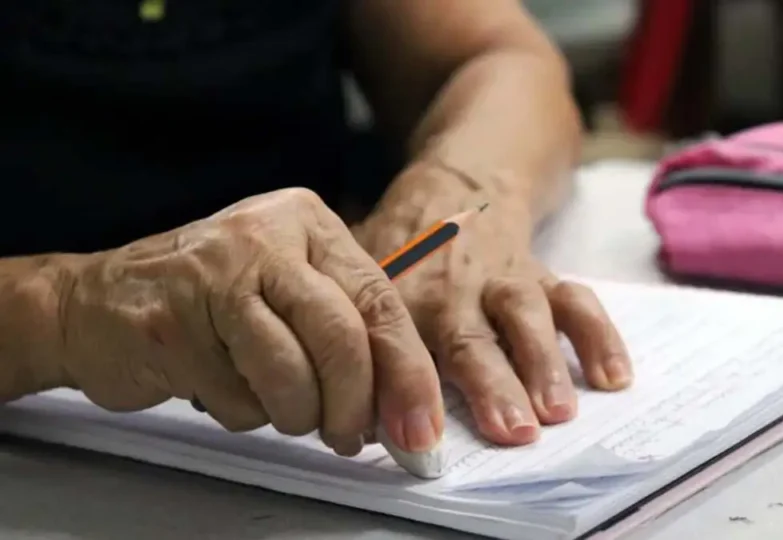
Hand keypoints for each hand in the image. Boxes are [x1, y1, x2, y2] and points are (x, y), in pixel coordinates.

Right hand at [60, 188, 443, 455]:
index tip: (421, 428)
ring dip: (294, 415)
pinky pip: (238, 399)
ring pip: (292, 377)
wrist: (97, 302)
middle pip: (342, 338)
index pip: (381, 302)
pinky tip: (222, 384)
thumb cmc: (212, 302)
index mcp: (308, 222)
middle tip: (352, 438)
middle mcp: (266, 237)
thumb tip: (406, 410)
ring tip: (277, 404)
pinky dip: (243, 412)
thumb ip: (351, 335)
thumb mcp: (293, 292)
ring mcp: (213, 275)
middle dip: (355, 406)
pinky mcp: (173, 323)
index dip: (408, 375)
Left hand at [356, 178, 633, 446]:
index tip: (416, 439)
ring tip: (560, 411)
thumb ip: (357, 341)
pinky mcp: (541, 275)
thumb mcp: (362, 281)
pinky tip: (616, 377)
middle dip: (492, 386)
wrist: (452, 190)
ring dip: (544, 363)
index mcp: (400, 298)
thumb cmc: (400, 255)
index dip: (406, 393)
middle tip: (512, 431)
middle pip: (470, 339)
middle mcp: (452, 291)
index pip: (399, 350)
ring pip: (526, 316)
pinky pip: (575, 301)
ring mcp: (501, 281)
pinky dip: (599, 337)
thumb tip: (349, 420)